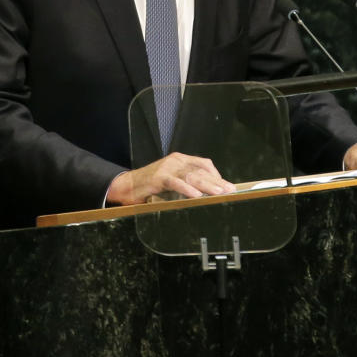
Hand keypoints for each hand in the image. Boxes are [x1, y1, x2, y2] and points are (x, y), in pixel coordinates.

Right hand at [106, 152, 235, 204]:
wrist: (126, 186)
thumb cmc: (151, 186)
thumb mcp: (173, 182)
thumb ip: (187, 183)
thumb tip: (206, 193)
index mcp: (181, 160)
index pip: (204, 165)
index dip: (217, 176)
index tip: (228, 186)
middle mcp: (176, 161)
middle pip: (201, 171)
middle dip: (217, 182)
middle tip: (230, 190)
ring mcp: (167, 167)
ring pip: (191, 176)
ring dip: (207, 185)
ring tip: (219, 192)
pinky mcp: (158, 177)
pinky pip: (175, 182)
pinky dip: (186, 189)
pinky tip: (196, 195)